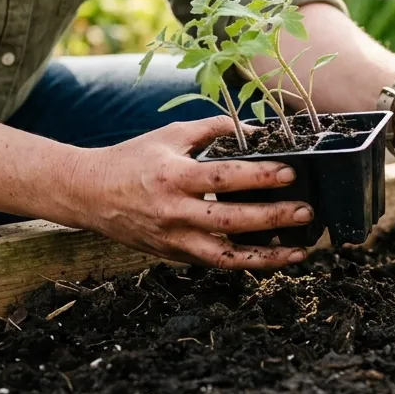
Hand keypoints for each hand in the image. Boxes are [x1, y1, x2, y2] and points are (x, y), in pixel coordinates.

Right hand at [61, 117, 311, 269]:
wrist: (89, 194)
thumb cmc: (133, 160)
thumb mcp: (170, 136)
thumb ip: (211, 129)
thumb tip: (253, 129)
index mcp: (173, 177)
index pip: (222, 178)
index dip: (258, 177)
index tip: (289, 172)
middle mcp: (173, 212)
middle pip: (230, 221)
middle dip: (272, 218)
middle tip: (305, 212)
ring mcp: (173, 239)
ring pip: (225, 256)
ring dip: (266, 257)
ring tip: (299, 252)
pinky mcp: (174, 256)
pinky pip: (215, 264)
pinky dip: (246, 264)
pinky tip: (273, 259)